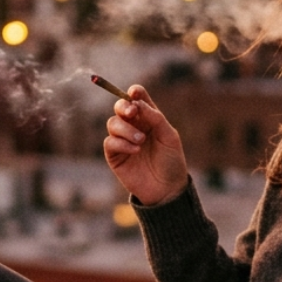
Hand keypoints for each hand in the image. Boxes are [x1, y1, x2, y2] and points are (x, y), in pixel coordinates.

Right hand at [103, 84, 188, 205]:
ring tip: (140, 140)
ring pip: (112, 123)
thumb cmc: (171, 161)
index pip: (137, 98)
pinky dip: (121, 143)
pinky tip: (135, 150)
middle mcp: (133, 126)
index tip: (134, 92)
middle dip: (123, 106)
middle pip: (120, 107)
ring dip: (125, 129)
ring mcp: (122, 140)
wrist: (167, 189)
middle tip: (132, 111)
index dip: (134, 92)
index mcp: (148, 118)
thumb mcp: (169, 136)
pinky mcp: (114, 156)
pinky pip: (110, 142)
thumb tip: (137, 103)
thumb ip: (155, 118)